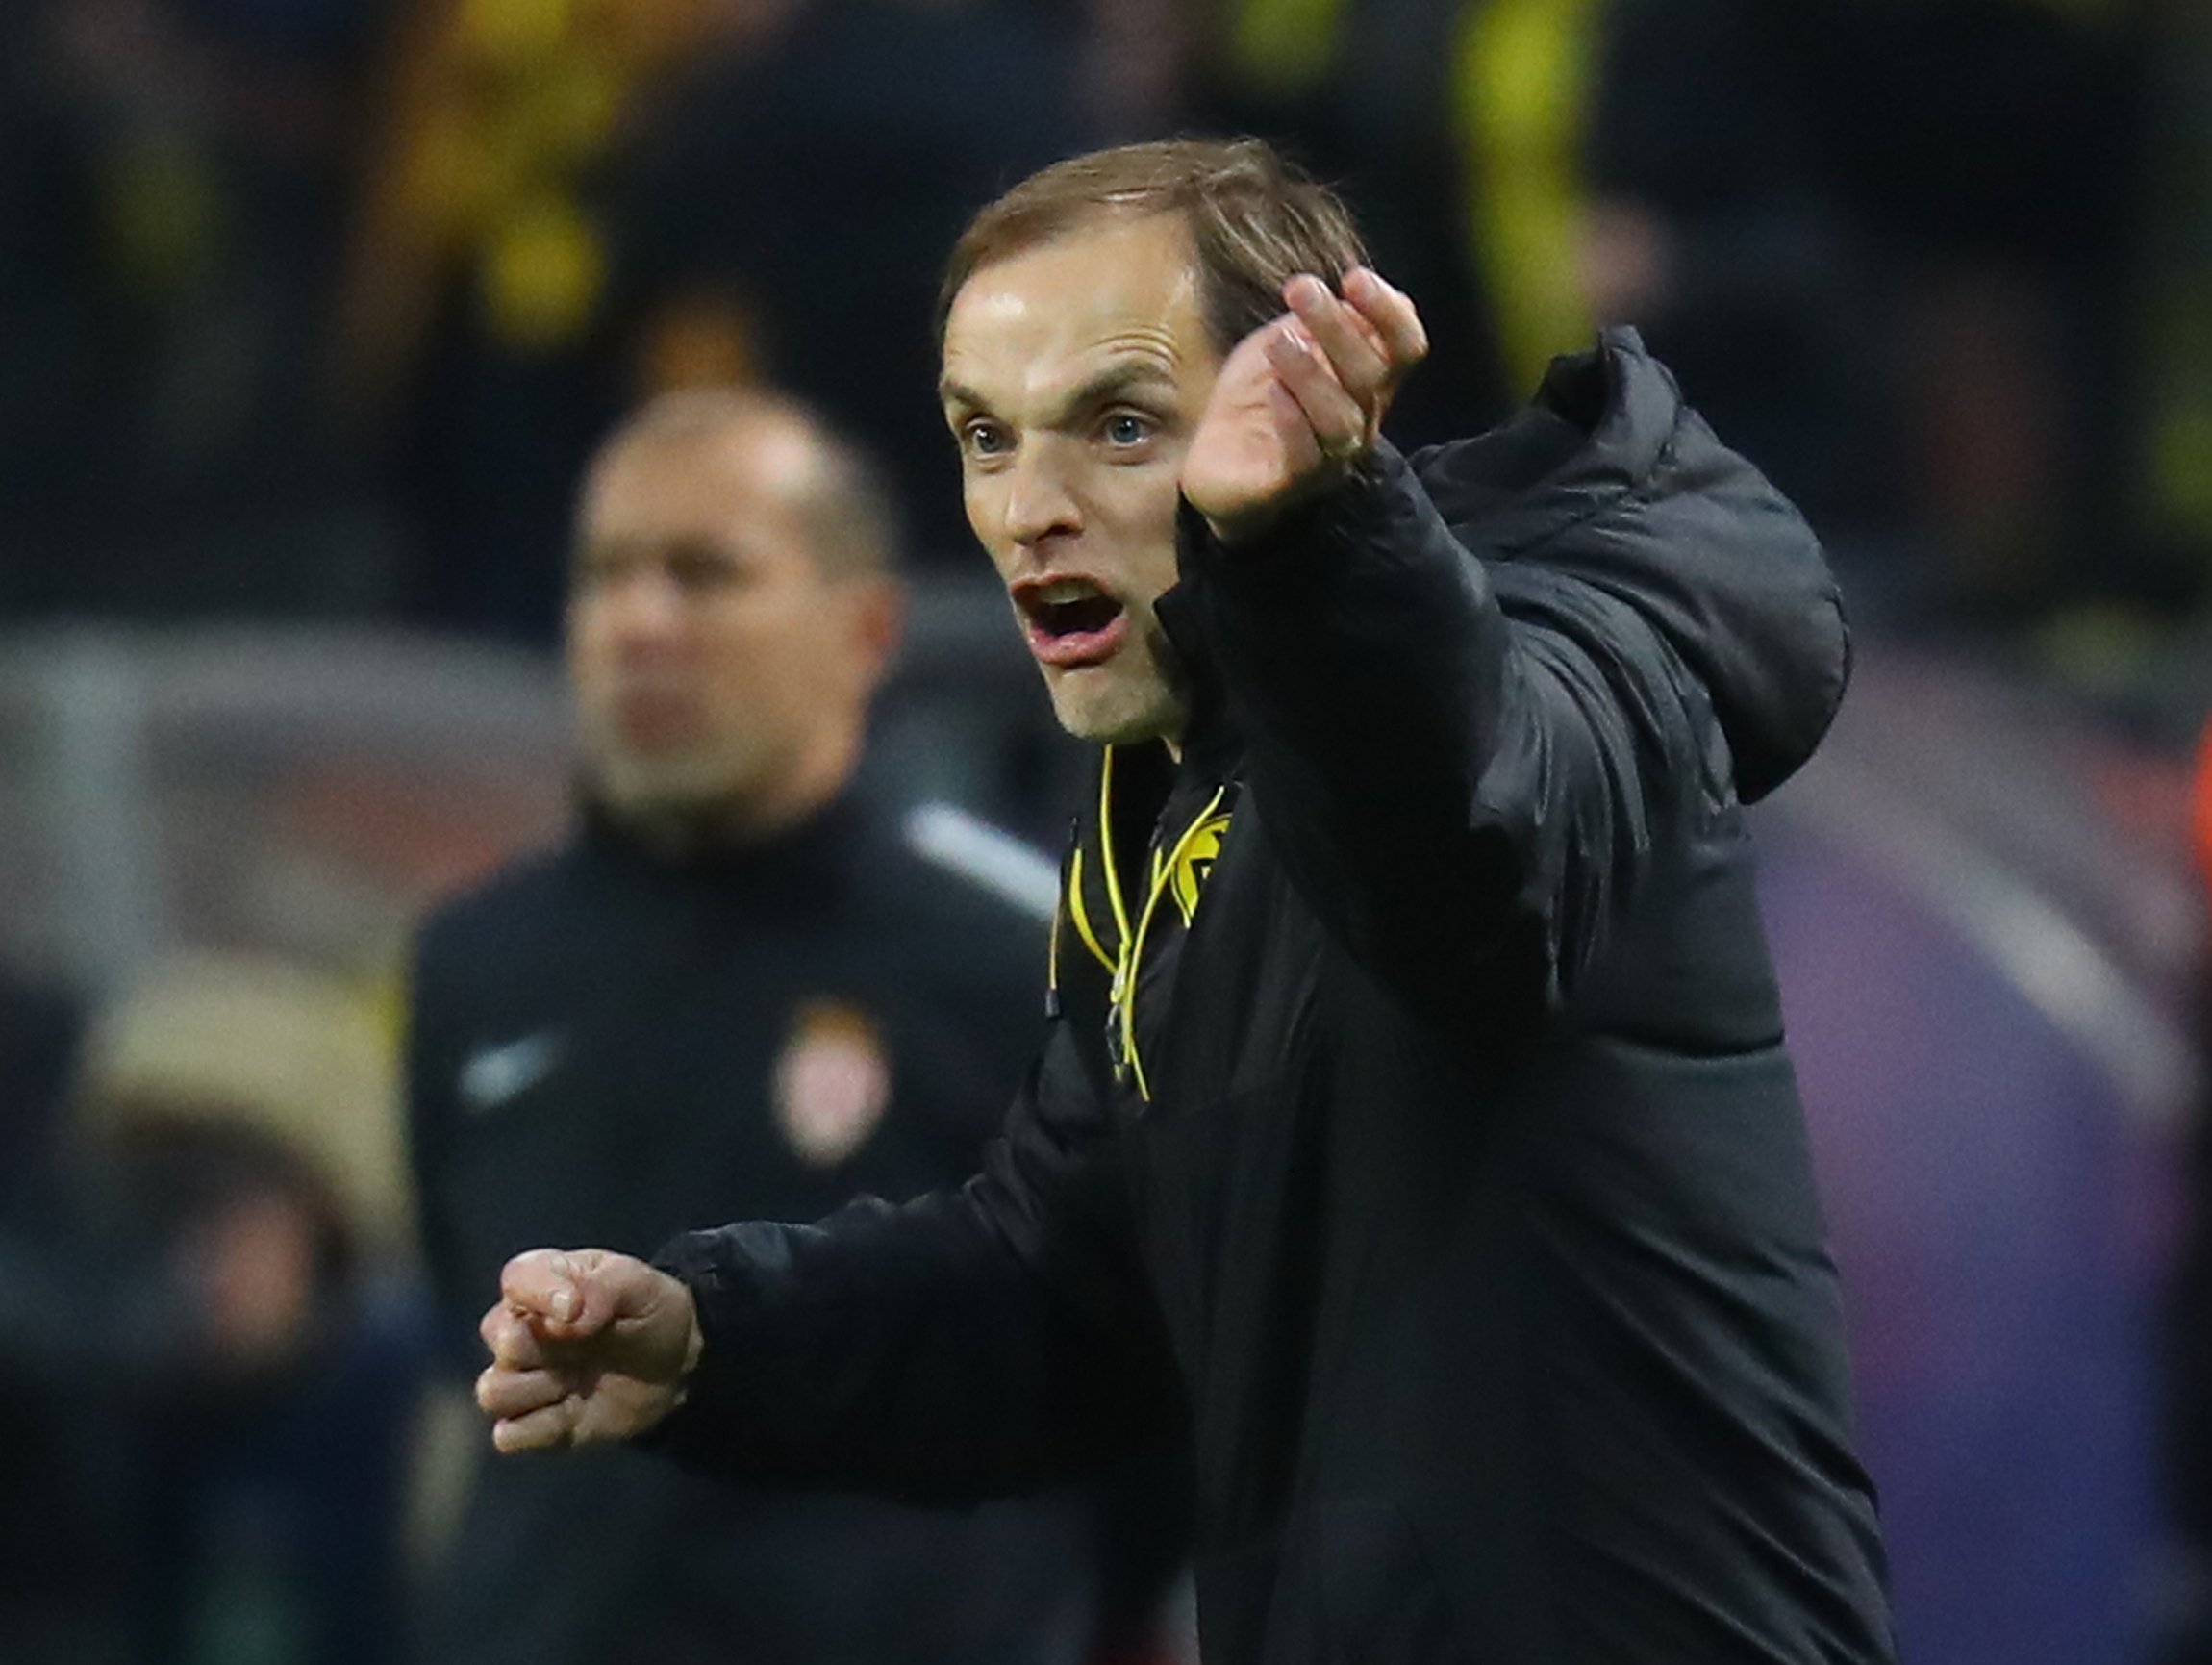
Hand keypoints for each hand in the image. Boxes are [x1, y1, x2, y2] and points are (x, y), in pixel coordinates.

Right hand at [475, 1248, 702, 1453]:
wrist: (675, 1364)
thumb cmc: (649, 1311)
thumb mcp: (638, 1284)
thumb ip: (601, 1287)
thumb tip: (567, 1313)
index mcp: (544, 1282)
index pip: (516, 1280)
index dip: (540, 1296)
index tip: (575, 1311)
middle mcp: (523, 1329)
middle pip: (499, 1341)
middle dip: (541, 1350)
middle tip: (584, 1349)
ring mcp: (526, 1378)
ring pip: (492, 1393)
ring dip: (537, 1392)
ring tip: (576, 1383)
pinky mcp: (536, 1422)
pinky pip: (509, 1436)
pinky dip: (539, 1430)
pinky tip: (573, 1413)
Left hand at [1181, 267, 1427, 542]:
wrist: (1217, 465)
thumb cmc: (1258, 398)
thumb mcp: (1285, 342)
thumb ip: (1314, 319)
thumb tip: (1345, 288)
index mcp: (1367, 381)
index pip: (1405, 347)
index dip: (1390, 313)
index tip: (1354, 279)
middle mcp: (1360, 419)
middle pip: (1371, 374)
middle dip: (1338, 326)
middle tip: (1299, 288)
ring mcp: (1330, 456)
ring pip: (1342, 418)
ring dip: (1313, 374)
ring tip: (1278, 342)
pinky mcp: (1291, 483)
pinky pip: (1306, 456)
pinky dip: (1293, 420)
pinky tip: (1273, 391)